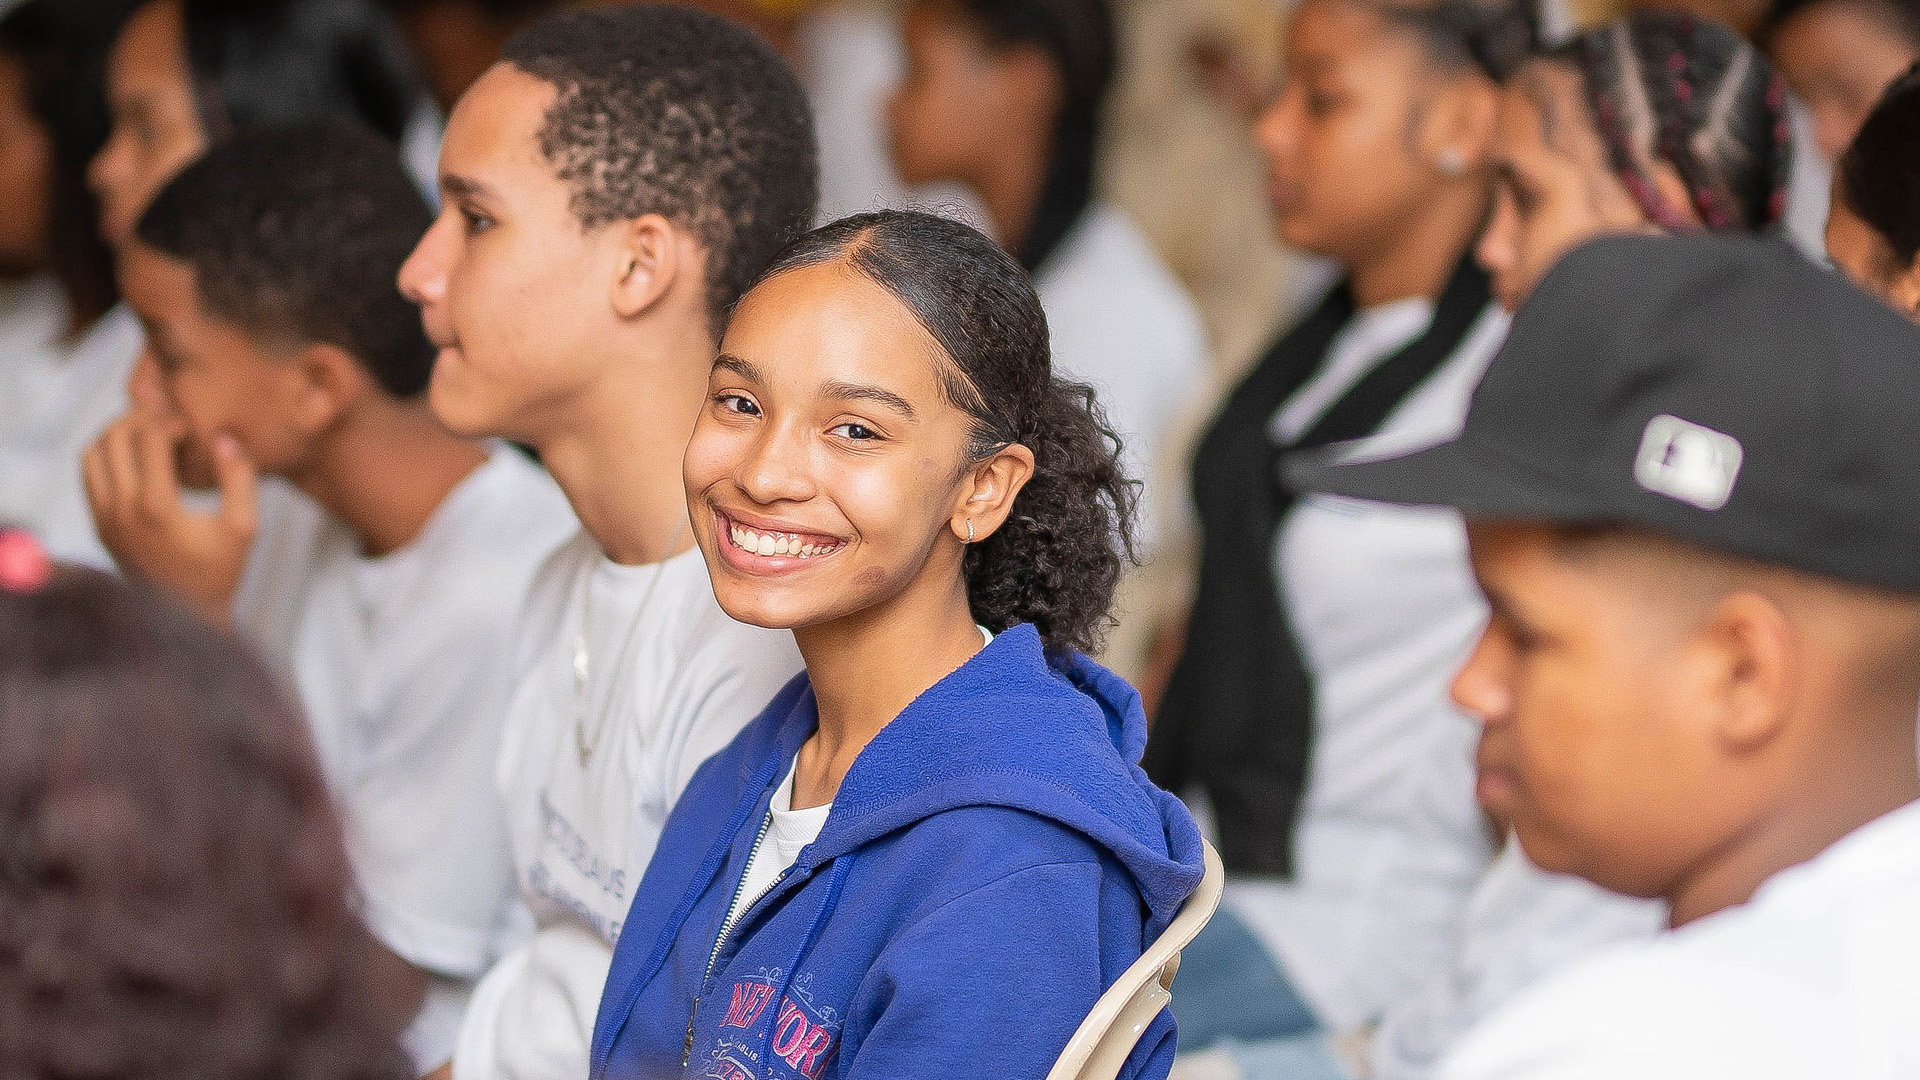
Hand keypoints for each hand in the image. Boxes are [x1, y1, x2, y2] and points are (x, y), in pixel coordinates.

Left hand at [83, 409, 257, 623]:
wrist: (186, 617)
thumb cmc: (220, 572)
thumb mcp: (244, 527)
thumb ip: (240, 478)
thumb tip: (224, 439)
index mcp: (155, 507)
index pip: (149, 439)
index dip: (170, 422)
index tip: (190, 429)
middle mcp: (121, 509)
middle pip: (113, 437)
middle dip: (140, 420)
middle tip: (166, 422)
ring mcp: (104, 518)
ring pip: (93, 453)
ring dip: (118, 436)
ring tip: (149, 437)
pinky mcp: (99, 525)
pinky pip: (89, 475)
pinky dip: (108, 457)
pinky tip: (138, 463)